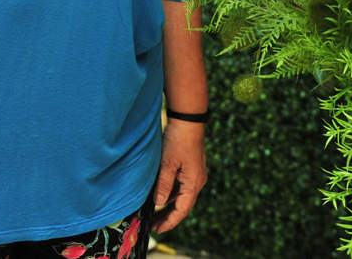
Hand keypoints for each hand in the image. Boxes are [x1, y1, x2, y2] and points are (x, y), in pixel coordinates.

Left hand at [152, 117, 207, 232]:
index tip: (158, 230)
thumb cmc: (179, 140)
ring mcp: (195, 175)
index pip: (181, 210)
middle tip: (154, 226)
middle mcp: (197, 182)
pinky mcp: (191, 168)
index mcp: (193, 183)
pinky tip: (161, 195)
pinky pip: (182, 187)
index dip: (169, 222)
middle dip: (169, 217)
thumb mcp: (168, 163)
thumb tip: (159, 203)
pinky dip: (172, 194)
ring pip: (182, 196)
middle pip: (183, 206)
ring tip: (156, 214)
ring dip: (170, 206)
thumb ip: (163, 185)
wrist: (188, 120)